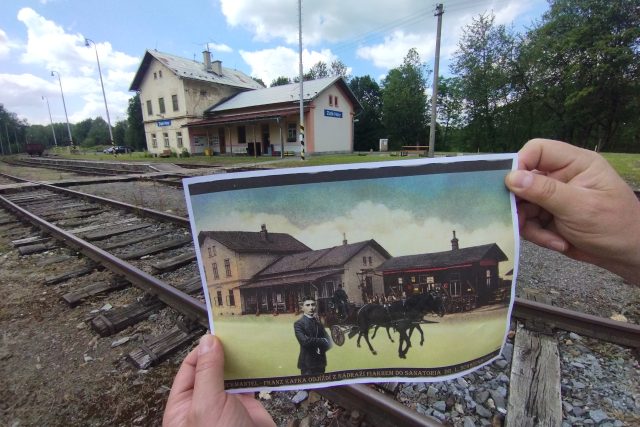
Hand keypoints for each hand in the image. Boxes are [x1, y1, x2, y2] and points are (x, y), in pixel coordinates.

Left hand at [163, 335, 274, 426]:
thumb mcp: (206, 405)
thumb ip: (207, 372)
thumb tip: (207, 342)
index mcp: (182, 408)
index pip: (188, 370)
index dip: (201, 351)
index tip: (216, 334)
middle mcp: (203, 406)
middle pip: (211, 370)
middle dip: (222, 353)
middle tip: (235, 333)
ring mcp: (226, 408)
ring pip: (232, 376)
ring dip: (240, 361)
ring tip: (249, 342)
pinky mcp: (247, 410)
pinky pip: (250, 385)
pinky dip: (256, 372)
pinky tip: (260, 360)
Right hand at [505, 138, 639, 284]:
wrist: (627, 256)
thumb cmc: (614, 225)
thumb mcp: (580, 207)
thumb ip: (544, 191)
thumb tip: (511, 177)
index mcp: (575, 163)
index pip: (538, 150)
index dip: (520, 163)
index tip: (508, 185)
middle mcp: (561, 176)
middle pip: (523, 179)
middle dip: (520, 202)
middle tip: (518, 219)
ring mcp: (553, 198)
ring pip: (522, 204)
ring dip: (529, 224)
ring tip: (548, 238)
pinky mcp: (548, 217)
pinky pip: (528, 222)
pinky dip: (538, 234)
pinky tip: (557, 243)